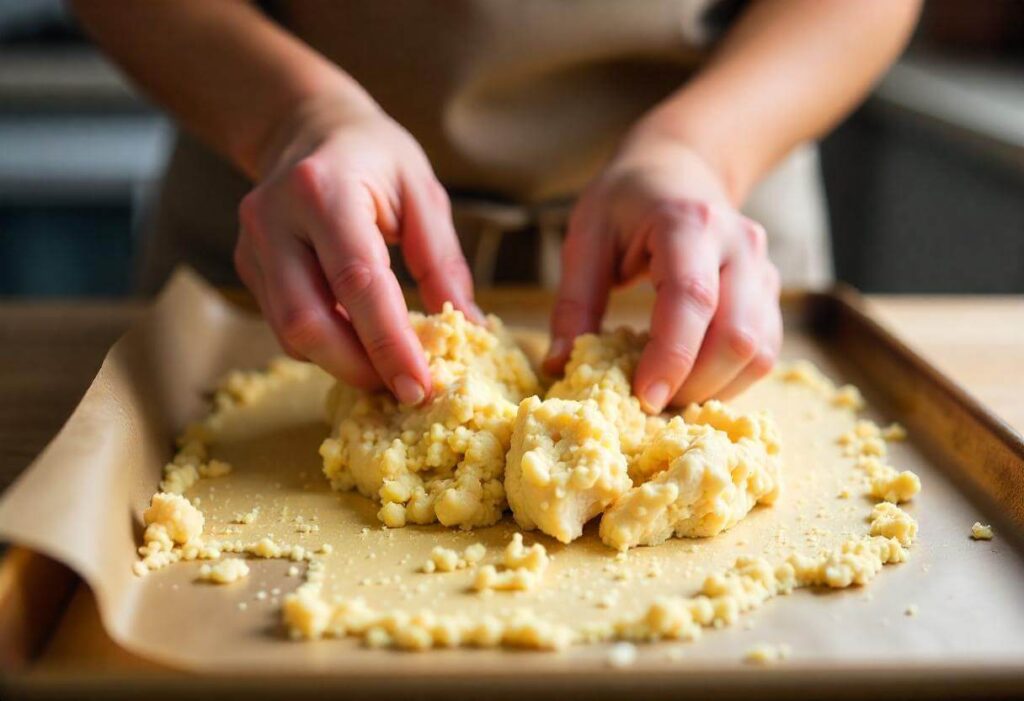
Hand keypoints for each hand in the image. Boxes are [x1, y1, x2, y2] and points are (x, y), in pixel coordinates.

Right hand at [234, 96, 480, 403]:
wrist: (308, 127)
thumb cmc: (375, 155)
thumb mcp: (423, 193)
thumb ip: (442, 261)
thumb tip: (468, 328)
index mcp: (323, 190)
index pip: (357, 281)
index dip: (388, 342)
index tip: (419, 386)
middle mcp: (274, 218)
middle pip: (307, 321)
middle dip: (359, 367)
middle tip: (405, 389)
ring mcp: (252, 244)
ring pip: (288, 333)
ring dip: (341, 363)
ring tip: (387, 369)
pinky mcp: (245, 266)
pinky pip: (282, 325)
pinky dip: (324, 346)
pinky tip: (357, 342)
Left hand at [544, 128, 781, 412]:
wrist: (680, 168)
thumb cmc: (626, 201)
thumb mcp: (586, 236)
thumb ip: (573, 302)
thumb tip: (557, 367)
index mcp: (689, 223)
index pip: (692, 298)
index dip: (671, 356)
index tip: (644, 398)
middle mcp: (739, 245)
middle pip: (737, 335)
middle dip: (693, 383)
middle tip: (647, 402)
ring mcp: (763, 269)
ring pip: (758, 351)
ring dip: (714, 388)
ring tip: (667, 393)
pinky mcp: (769, 294)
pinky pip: (765, 352)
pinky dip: (730, 379)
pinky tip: (691, 381)